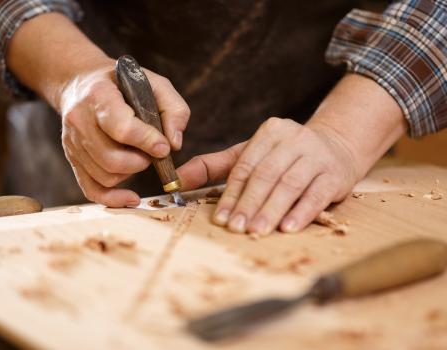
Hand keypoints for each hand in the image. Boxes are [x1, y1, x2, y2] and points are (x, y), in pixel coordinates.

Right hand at [6, 13, 189, 206]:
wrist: (80, 83)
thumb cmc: (123, 83)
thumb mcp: (154, 83)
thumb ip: (173, 109)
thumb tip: (174, 144)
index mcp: (99, 96)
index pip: (121, 128)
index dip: (147, 142)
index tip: (164, 148)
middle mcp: (79, 120)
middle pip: (112, 159)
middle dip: (141, 162)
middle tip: (152, 152)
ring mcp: (73, 142)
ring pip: (105, 176)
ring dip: (131, 173)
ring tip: (138, 156)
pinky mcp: (73, 159)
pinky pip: (91, 189)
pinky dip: (113, 199)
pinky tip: (131, 198)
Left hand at [178, 117, 359, 233]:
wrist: (336, 147)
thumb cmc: (285, 156)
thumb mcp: (251, 154)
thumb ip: (214, 166)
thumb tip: (177, 179)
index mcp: (270, 132)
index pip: (246, 166)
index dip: (232, 193)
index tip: (220, 217)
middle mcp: (294, 139)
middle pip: (266, 175)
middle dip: (249, 204)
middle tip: (236, 228)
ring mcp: (317, 156)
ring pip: (290, 184)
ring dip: (271, 209)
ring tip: (256, 230)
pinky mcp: (335, 174)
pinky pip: (316, 195)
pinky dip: (301, 212)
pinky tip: (287, 228)